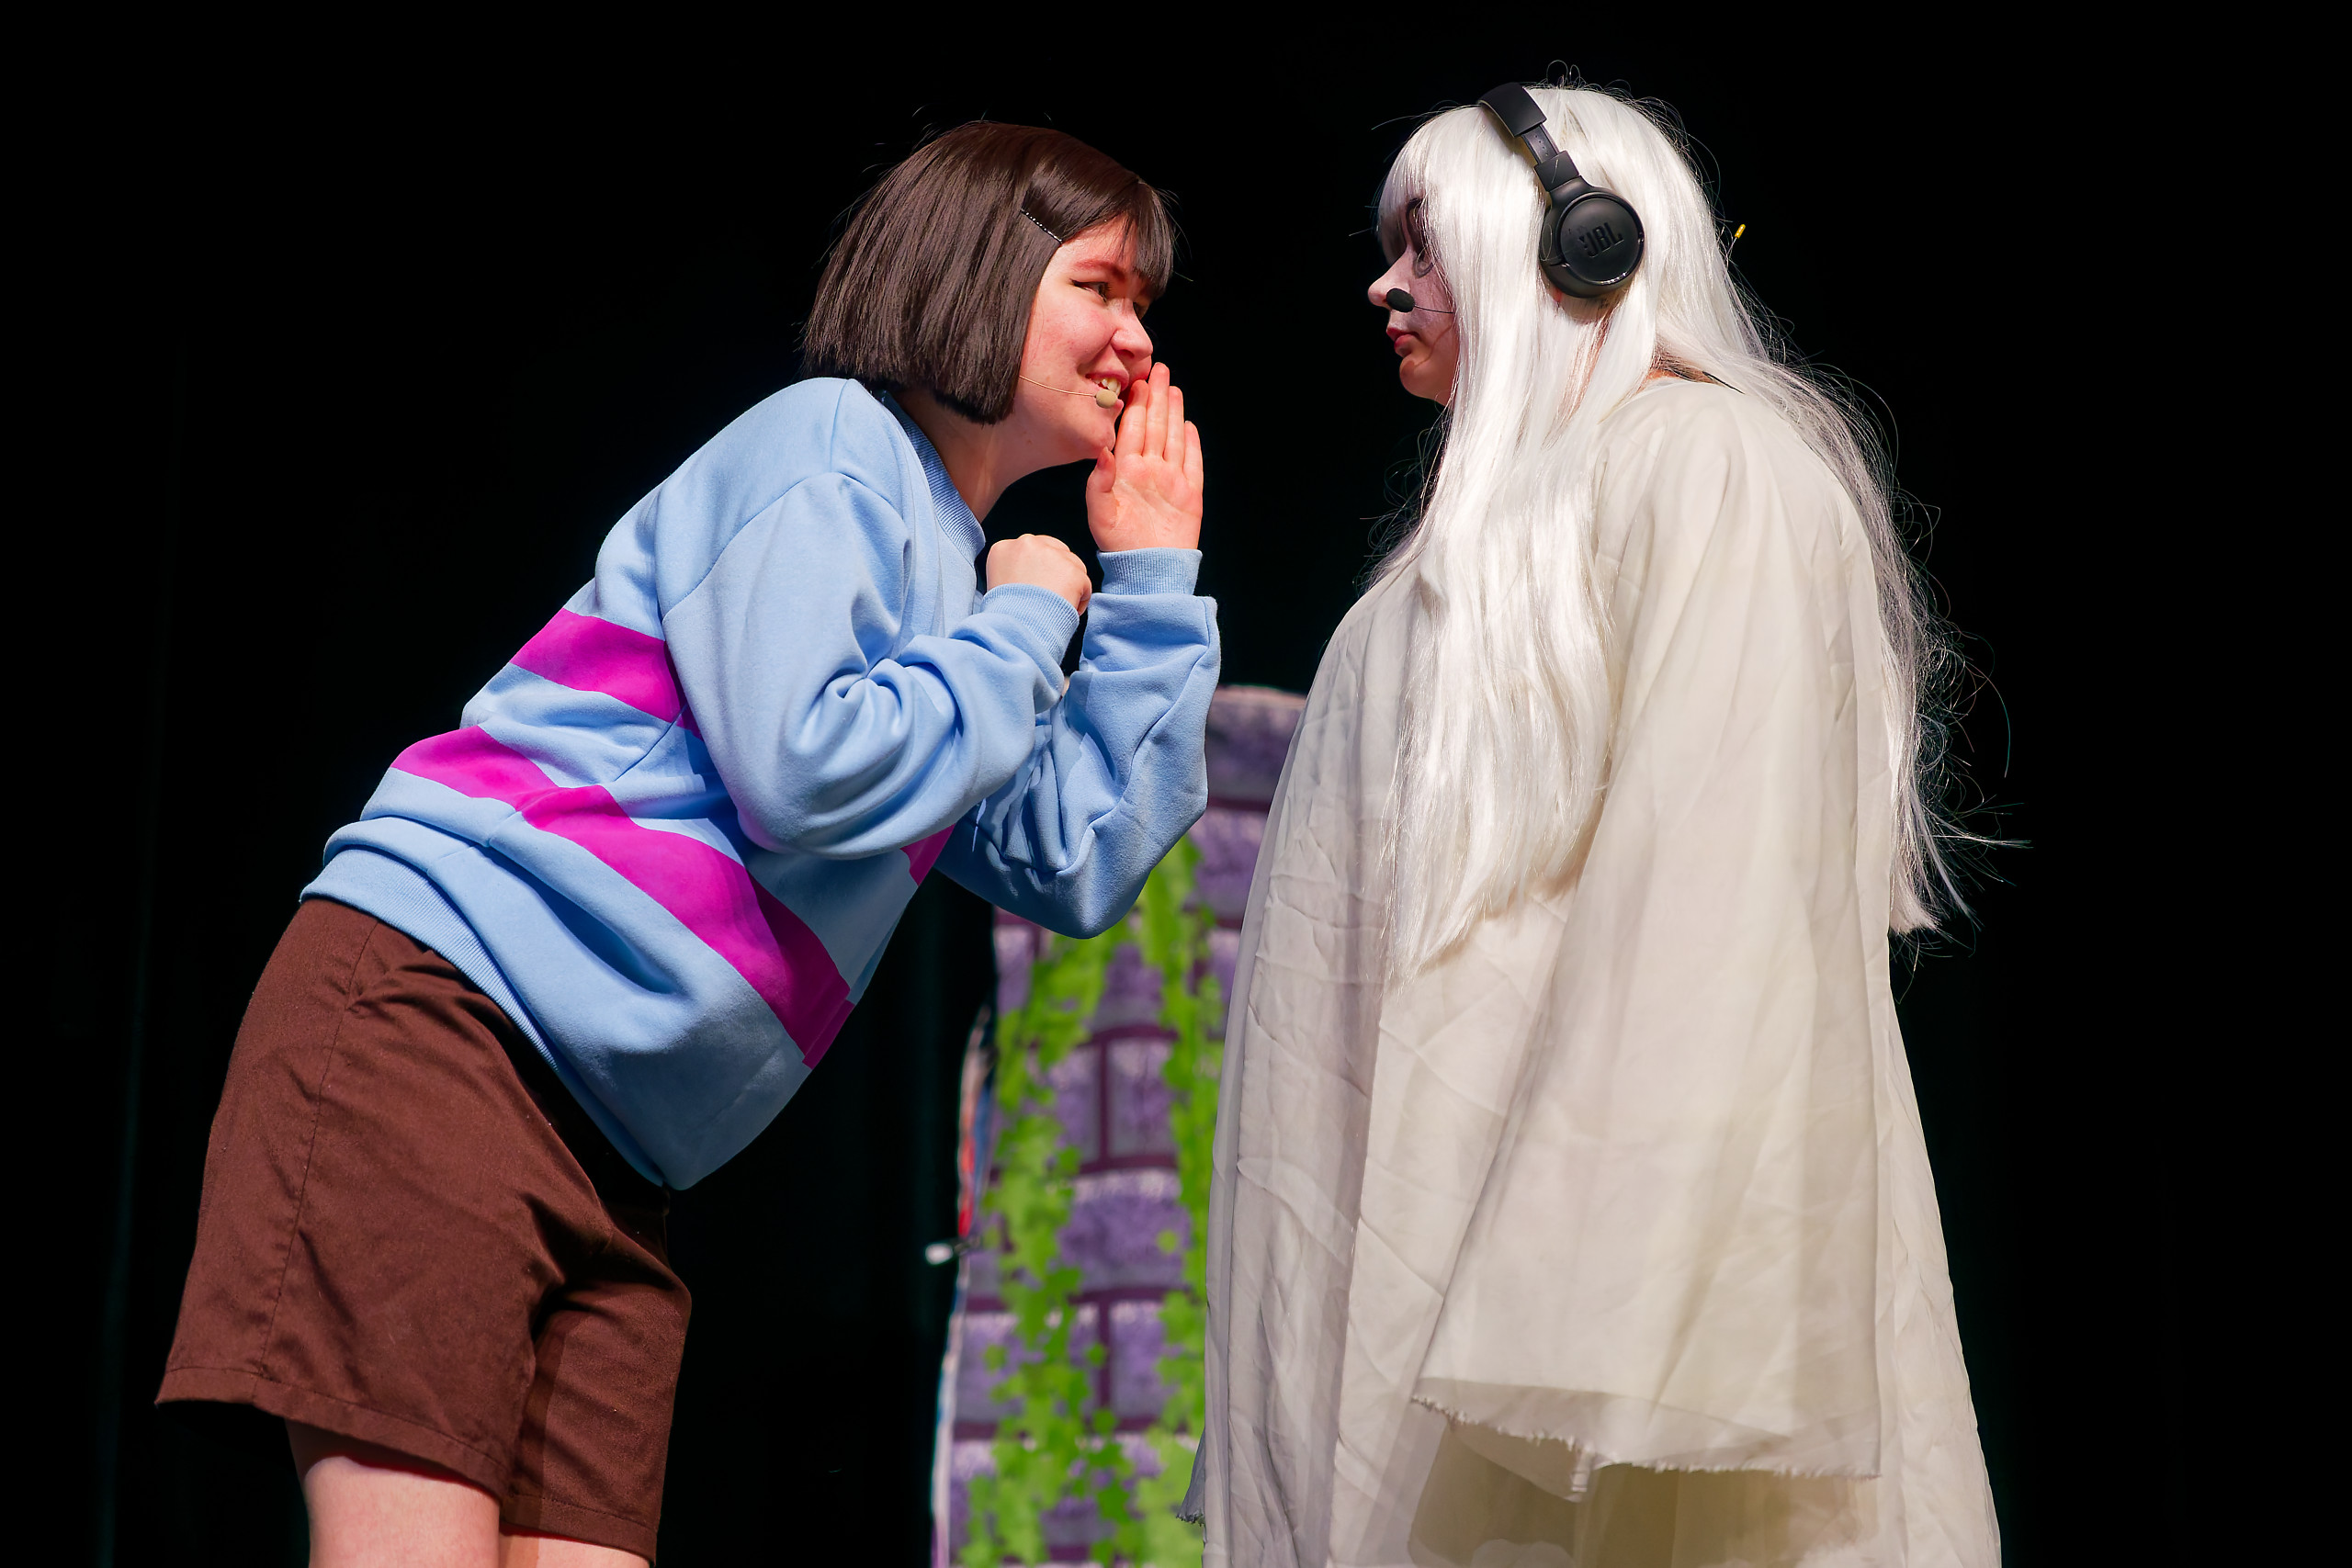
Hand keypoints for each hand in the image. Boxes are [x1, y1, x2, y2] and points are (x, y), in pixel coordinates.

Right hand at [986, 533, 1091, 615]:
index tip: (1036, 586)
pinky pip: (1085, 584)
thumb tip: (1030, 574)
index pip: (1032, 548)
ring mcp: (1052, 554)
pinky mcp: (1073, 570)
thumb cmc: (1004, 615)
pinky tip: (1064, 612)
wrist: (1015, 628)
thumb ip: (1013, 570)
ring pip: (1072, 565)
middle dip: (1056, 572)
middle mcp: (1027, 544)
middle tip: (1050, 596)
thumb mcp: (996, 584)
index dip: (1038, 569)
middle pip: (1055, 550)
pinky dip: (1079, 600)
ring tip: (1056, 607)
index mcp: (1005, 547)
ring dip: (1069, 585)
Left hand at [1086, 362, 1202, 552]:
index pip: (1130, 430)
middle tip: (1159, 369)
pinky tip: (1189, 426)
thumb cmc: (1119, 547)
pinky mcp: (1190, 494)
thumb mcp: (1100, 516)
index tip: (1137, 381)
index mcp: (1125, 472)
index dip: (1134, 405)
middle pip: (1153, 426)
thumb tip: (1103, 450)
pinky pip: (1192, 463)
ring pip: (1172, 438)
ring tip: (1174, 388)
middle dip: (1156, 397)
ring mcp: (1170, 481)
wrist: (1148, 572)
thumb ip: (1098, 483)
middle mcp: (1148, 471)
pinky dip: (1191, 444)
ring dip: (1173, 413)